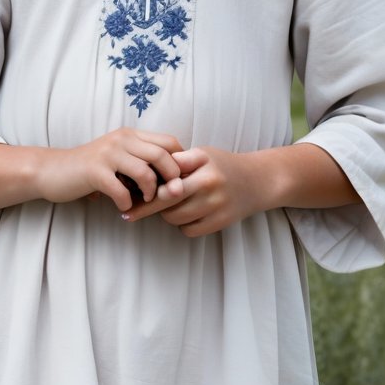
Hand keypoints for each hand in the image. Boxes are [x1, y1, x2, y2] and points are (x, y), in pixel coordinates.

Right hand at [38, 128, 186, 212]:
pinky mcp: (94, 171)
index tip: (177, 181)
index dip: (180, 162)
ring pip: (145, 173)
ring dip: (150, 193)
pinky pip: (122, 191)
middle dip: (171, 179)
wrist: (53, 171)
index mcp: (130, 135)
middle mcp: (121, 139)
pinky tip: (123, 206)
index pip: (169, 142)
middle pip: (162, 155)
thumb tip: (174, 181)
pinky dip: (127, 203)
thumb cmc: (91, 170)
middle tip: (168, 194)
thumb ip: (142, 163)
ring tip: (144, 200)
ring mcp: (107, 154)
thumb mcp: (119, 160)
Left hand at [121, 146, 267, 236]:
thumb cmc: (223, 165)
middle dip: (145, 208)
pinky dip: (183, 225)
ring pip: (175, 218)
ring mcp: (216, 207)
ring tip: (171, 205)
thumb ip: (178, 160)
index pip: (166, 179)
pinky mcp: (220, 223)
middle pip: (166, 202)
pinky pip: (189, 230)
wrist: (257, 181)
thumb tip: (147, 169)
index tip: (126, 197)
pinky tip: (187, 214)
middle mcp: (210, 187)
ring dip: (167, 214)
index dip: (144, 188)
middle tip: (127, 214)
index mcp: (202, 166)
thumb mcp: (202, 154)